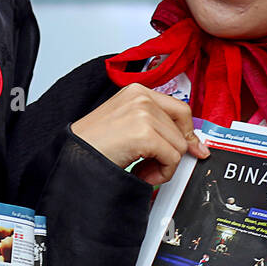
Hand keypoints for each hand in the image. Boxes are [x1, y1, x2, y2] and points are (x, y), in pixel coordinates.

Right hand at [71, 85, 208, 186]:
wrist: (72, 157)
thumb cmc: (93, 145)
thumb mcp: (127, 126)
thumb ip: (156, 127)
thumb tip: (192, 144)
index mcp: (137, 91)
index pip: (179, 109)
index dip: (188, 132)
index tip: (194, 149)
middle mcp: (142, 97)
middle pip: (181, 130)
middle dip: (170, 154)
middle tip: (150, 167)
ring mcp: (143, 113)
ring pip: (179, 146)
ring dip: (163, 166)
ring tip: (140, 170)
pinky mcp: (144, 133)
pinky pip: (172, 159)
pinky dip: (161, 174)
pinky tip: (140, 174)